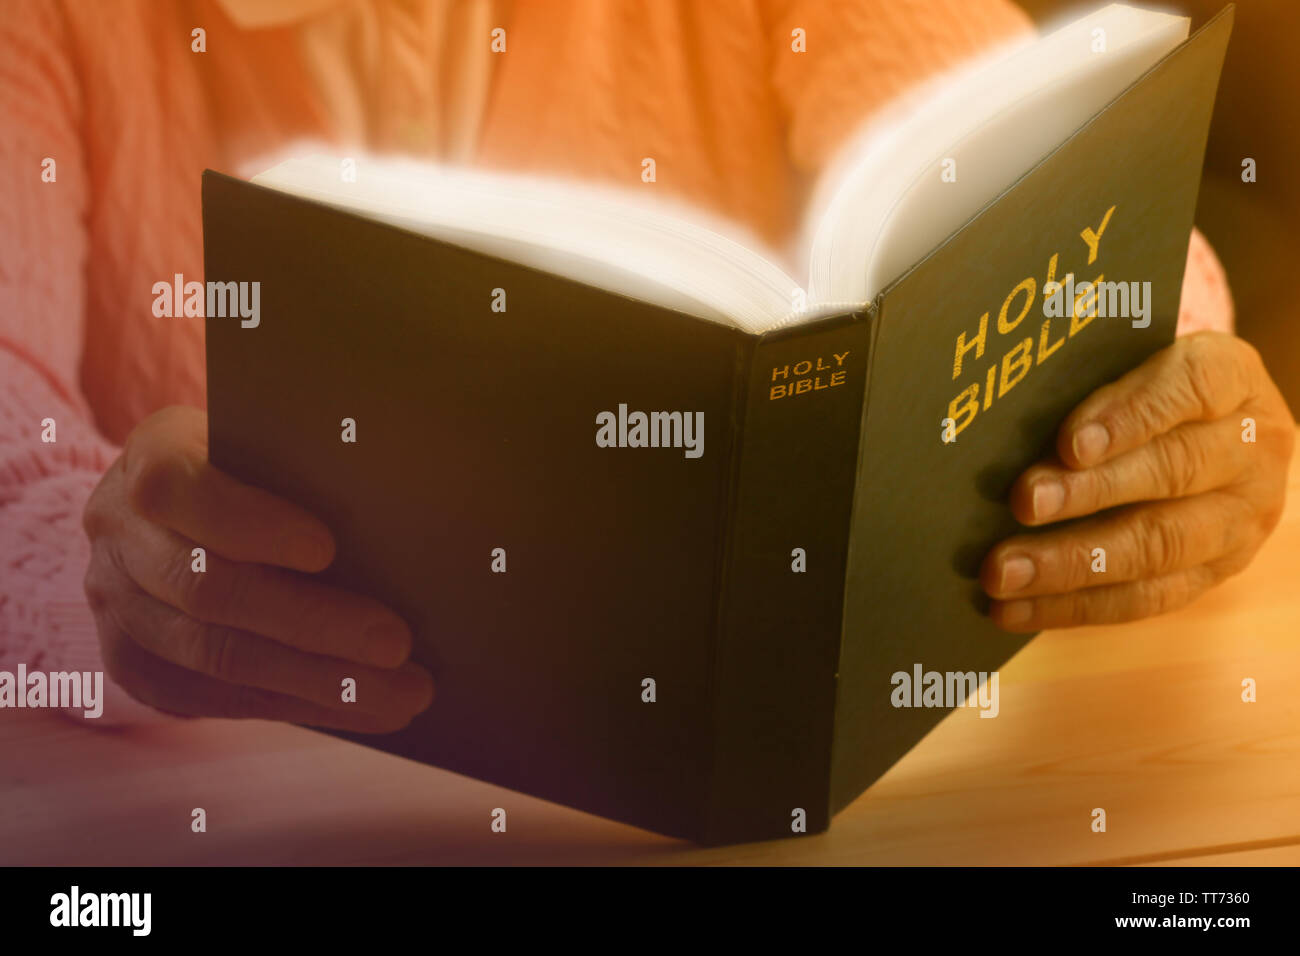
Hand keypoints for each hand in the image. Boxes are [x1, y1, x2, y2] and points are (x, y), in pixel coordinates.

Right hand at [83, 406, 433, 730]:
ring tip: (402, 693)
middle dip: (312, 624)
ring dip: (318, 682)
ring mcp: (116, 603)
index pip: (182, 489)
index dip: (252, 523)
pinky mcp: (135, 664)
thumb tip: (409, 513)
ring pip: (215, 656)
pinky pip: (215, 697)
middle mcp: (119, 531)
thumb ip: (316, 469)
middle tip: (396, 645)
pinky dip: (299, 705)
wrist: (186, 514)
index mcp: (156, 456)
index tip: (327, 549)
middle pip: (209, 590)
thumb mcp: (278, 446)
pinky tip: (363, 708)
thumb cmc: (262, 468)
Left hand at [981, 332, 1293, 629]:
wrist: (1212, 435)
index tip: (1071, 443)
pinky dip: (1074, 606)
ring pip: (1159, 546)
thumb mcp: (1132, 363)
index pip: (1190, 388)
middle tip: (1023, 503)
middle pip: (1173, 471)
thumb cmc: (1146, 392)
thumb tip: (1003, 422)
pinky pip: (1146, 598)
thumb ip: (1087, 382)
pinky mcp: (1215, 573)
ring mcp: (1239, 518)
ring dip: (1072, 563)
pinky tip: (1015, 608)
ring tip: (1004, 572)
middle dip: (1090, 493)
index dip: (1130, 416)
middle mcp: (1249, 449)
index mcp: (1231, 378)